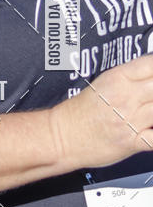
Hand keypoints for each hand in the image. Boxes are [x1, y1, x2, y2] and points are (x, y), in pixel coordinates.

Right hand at [51, 54, 152, 169]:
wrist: (63, 136)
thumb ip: (130, 78)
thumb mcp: (104, 83)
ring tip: (150, 111)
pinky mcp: (132, 141)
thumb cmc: (81, 111)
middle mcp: (126, 97)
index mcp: (118, 78)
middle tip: (151, 96)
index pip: (151, 65)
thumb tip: (151, 76)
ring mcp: (130, 120)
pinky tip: (152, 129)